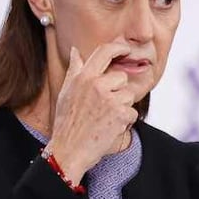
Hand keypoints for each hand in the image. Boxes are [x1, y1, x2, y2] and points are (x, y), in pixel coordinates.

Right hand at [46, 42, 138, 184]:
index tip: (125, 50)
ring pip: (128, 95)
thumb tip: (76, 51)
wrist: (69, 150)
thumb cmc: (66, 122)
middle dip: (117, 91)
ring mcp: (109, 99)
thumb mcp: (66, 92)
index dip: (119, 48)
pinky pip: (132, 112)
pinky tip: (109, 128)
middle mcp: (96, 85)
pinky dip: (125, 122)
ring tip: (104, 118)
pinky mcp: (120, 115)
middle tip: (103, 107)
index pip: (105, 51)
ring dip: (121, 107)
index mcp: (83, 77)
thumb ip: (75, 70)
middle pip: (121, 77)